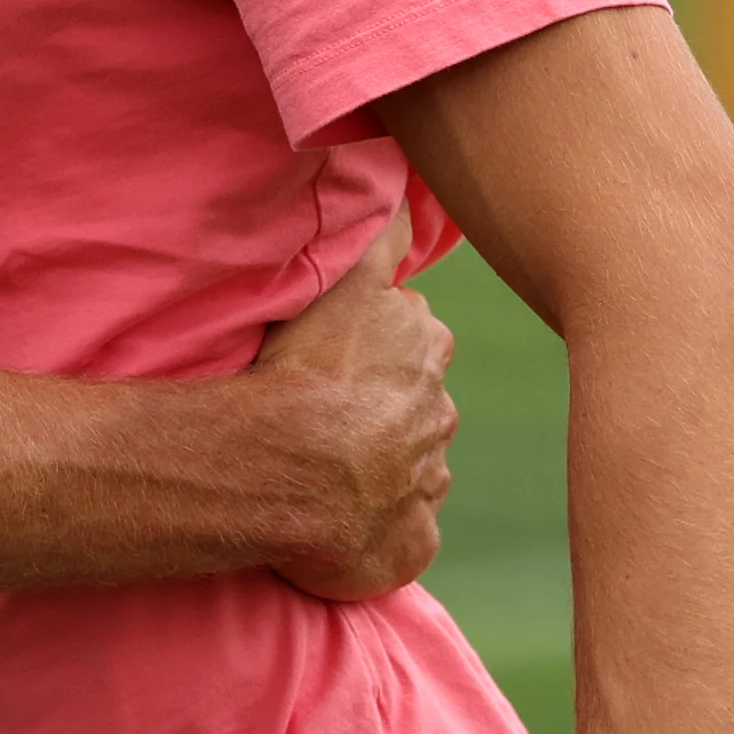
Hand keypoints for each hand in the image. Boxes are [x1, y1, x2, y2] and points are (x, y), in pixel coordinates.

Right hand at [246, 215, 457, 599]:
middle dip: (383, 416)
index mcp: (426, 352)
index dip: (378, 352)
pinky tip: (338, 528)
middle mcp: (439, 416)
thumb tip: (407, 189)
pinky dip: (377, 534)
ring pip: (410, 473)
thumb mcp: (346, 281)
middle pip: (417, 409)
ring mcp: (428, 485)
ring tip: (321, 476)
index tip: (340, 363)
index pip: (416, 341)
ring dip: (378, 474)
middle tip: (326, 420)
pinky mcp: (413, 545)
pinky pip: (400, 537)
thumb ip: (382, 236)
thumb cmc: (308, 370)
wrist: (295, 468)